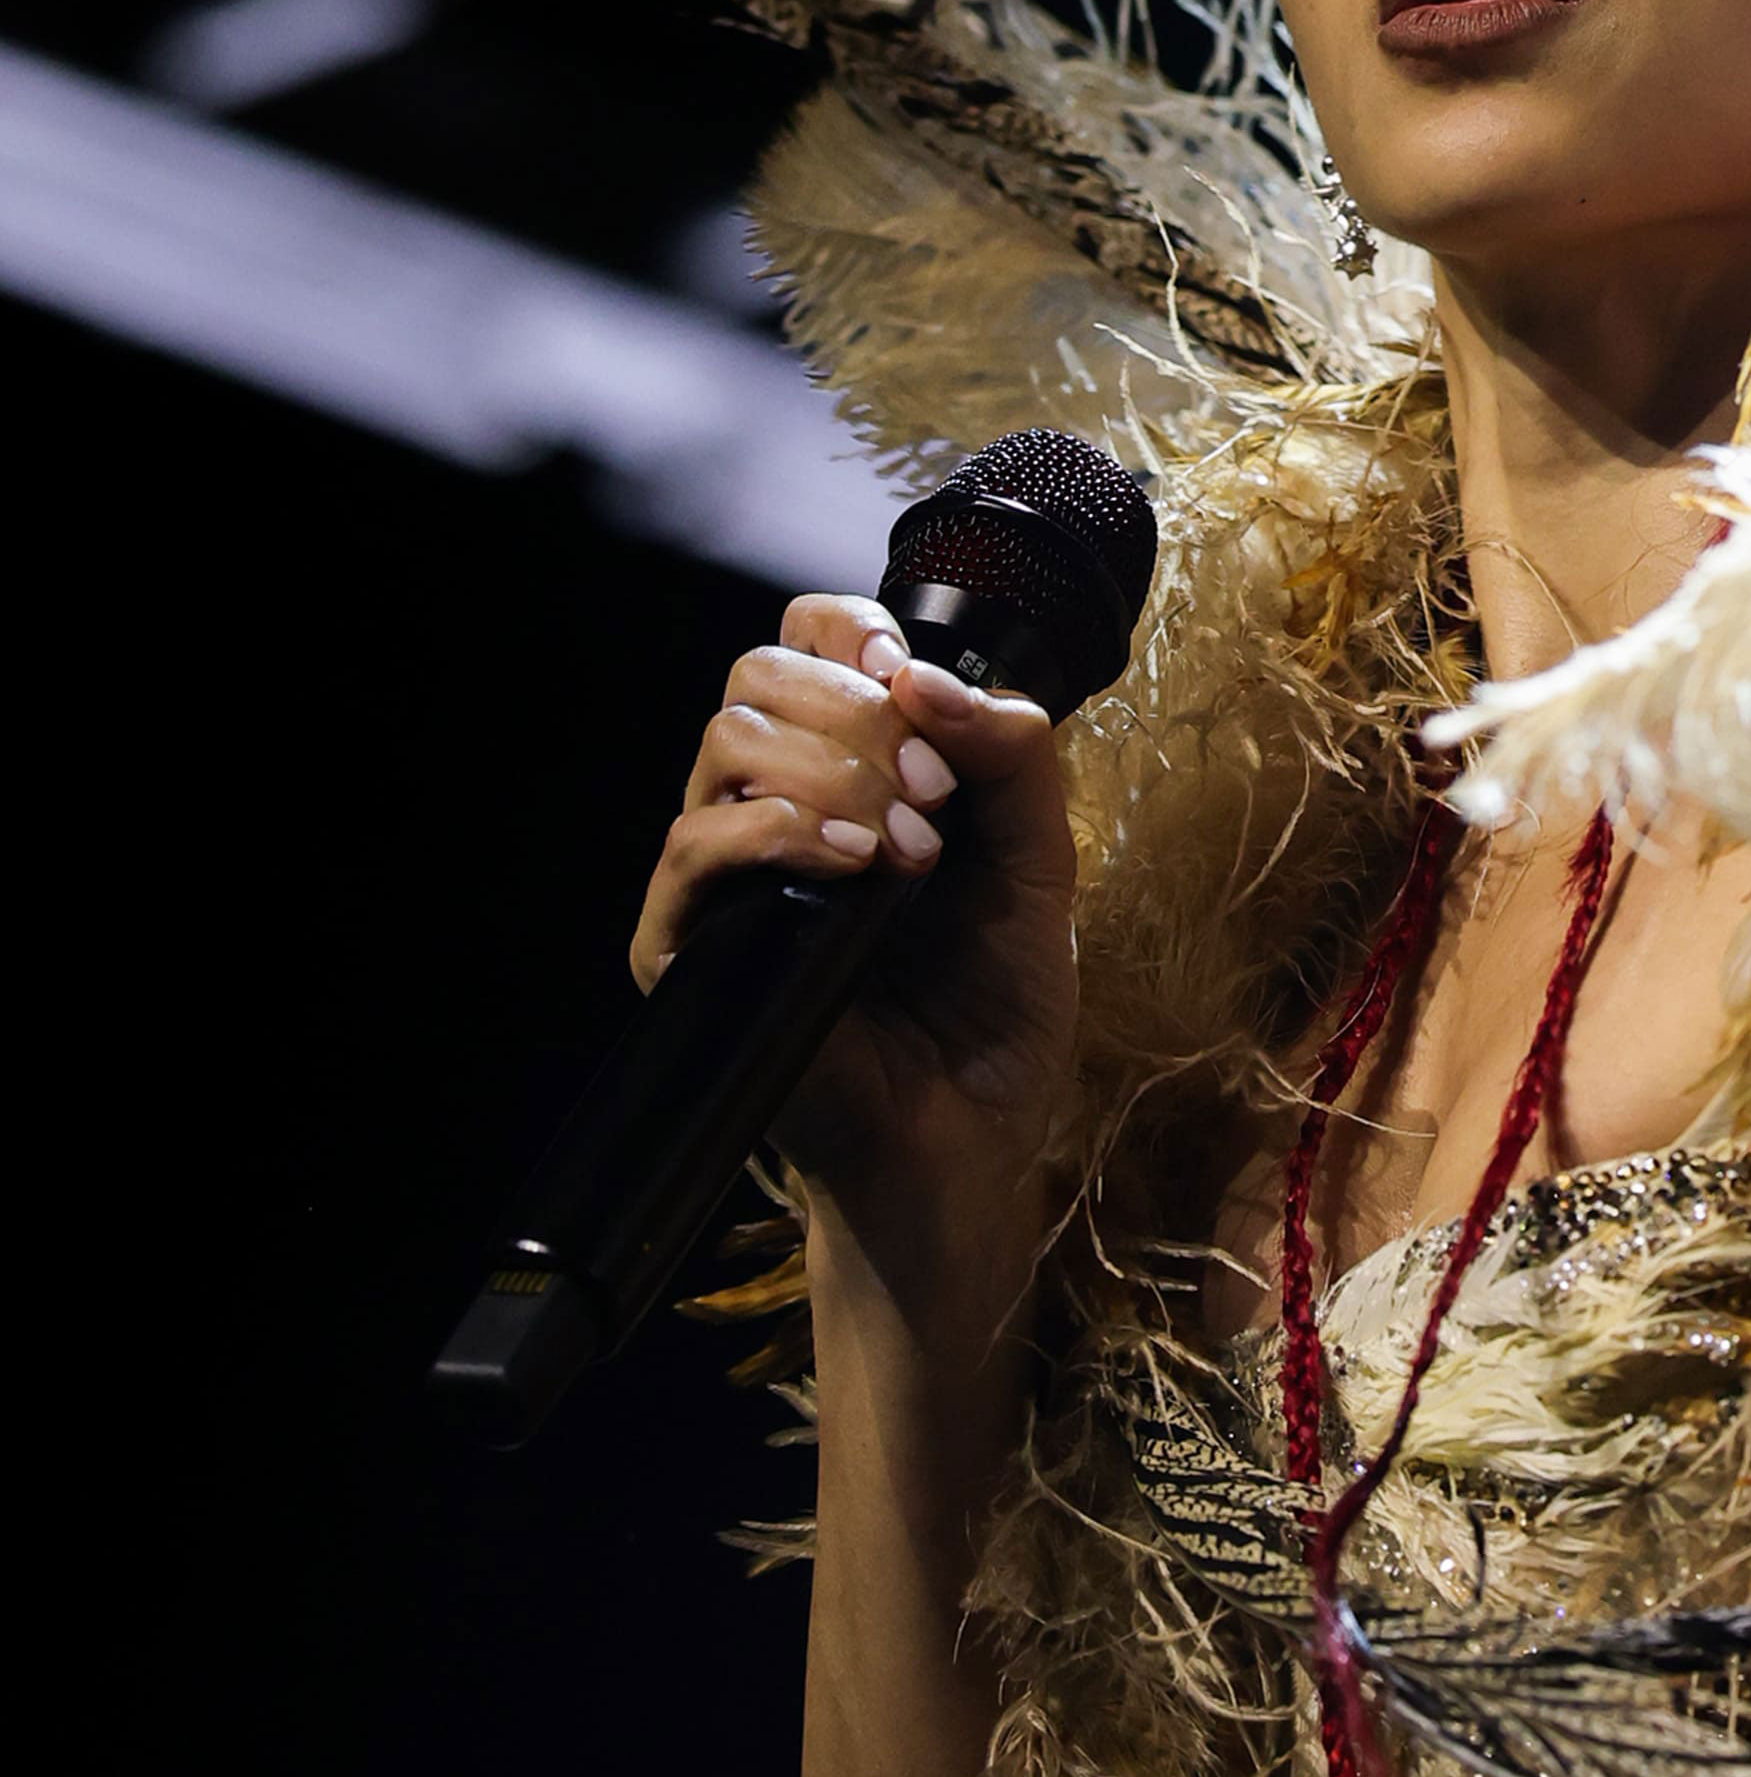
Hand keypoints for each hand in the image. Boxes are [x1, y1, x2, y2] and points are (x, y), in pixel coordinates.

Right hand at [635, 591, 1082, 1270]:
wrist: (966, 1141)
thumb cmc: (993, 1014)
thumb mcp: (1038, 867)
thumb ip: (1012, 759)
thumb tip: (928, 676)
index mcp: (844, 773)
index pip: (804, 641)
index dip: (853, 635)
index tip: (914, 687)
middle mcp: (770, 808)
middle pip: (760, 674)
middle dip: (860, 714)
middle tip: (936, 799)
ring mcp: (722, 877)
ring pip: (726, 739)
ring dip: (835, 771)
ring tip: (912, 850)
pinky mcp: (687, 946)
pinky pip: (695, 844)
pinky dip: (780, 828)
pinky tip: (856, 862)